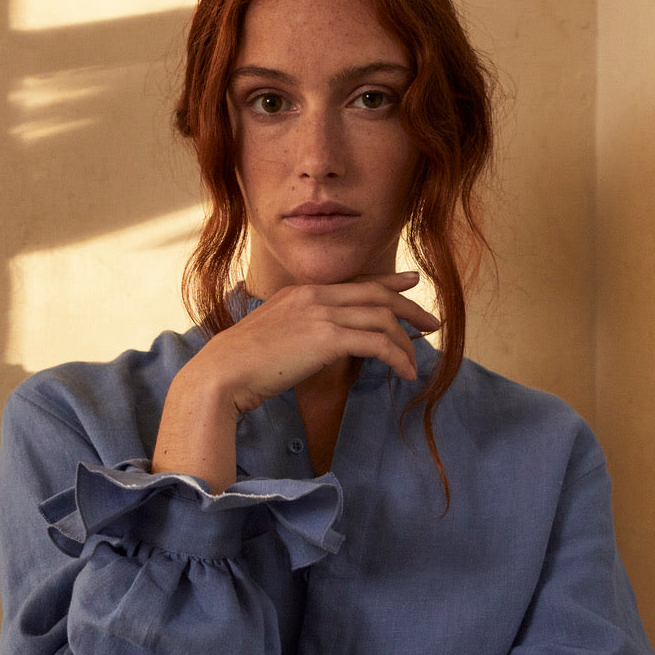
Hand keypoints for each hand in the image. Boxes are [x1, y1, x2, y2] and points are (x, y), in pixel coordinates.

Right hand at [152, 272, 438, 488]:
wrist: (223, 373)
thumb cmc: (240, 366)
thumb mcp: (272, 339)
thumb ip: (299, 333)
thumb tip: (320, 347)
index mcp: (300, 293)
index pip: (354, 282)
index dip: (387, 281)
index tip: (410, 282)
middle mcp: (314, 296)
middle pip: (376, 294)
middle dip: (409, 307)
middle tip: (432, 322)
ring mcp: (321, 313)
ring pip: (381, 318)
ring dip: (405, 341)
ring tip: (417, 361)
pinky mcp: (327, 337)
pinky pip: (377, 342)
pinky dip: (397, 357)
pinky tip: (406, 373)